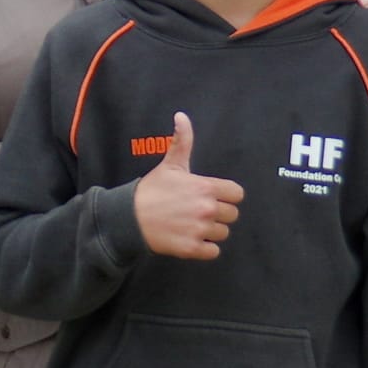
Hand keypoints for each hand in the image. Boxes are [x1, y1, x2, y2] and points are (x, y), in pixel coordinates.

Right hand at [134, 112, 244, 260]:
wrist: (129, 218)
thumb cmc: (152, 190)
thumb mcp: (171, 164)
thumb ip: (182, 140)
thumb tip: (181, 116)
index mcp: (206, 187)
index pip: (237, 194)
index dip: (227, 195)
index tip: (214, 196)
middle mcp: (207, 209)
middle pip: (232, 215)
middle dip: (219, 213)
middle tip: (200, 210)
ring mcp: (200, 230)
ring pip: (223, 233)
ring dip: (212, 230)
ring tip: (194, 224)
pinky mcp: (192, 249)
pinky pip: (214, 251)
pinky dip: (206, 247)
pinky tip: (192, 238)